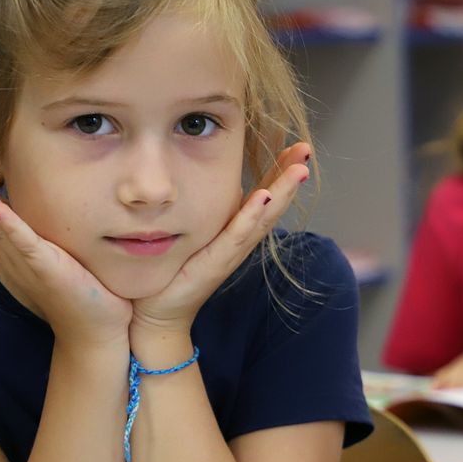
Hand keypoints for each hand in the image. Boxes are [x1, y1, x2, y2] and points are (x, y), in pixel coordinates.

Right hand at [0, 148, 130, 344]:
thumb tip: (44, 213)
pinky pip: (23, 243)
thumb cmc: (81, 294)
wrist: (94, 334)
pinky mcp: (45, 268)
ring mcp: (24, 262)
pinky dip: (8, 225)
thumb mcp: (55, 258)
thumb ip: (43, 238)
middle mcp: (10, 256)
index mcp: (12, 252)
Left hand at [131, 142, 311, 334]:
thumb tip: (215, 182)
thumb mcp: (193, 232)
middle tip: (306, 149)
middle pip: (272, 204)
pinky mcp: (216, 263)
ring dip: (282, 192)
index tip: (298, 147)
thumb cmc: (172, 272)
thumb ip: (207, 210)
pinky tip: (263, 196)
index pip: (265, 195)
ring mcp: (231, 253)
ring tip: (299, 169)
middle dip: (290, 176)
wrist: (156, 314)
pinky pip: (237, 236)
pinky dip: (252, 216)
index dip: (281, 171)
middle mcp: (239, 241)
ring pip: (262, 218)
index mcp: (236, 231)